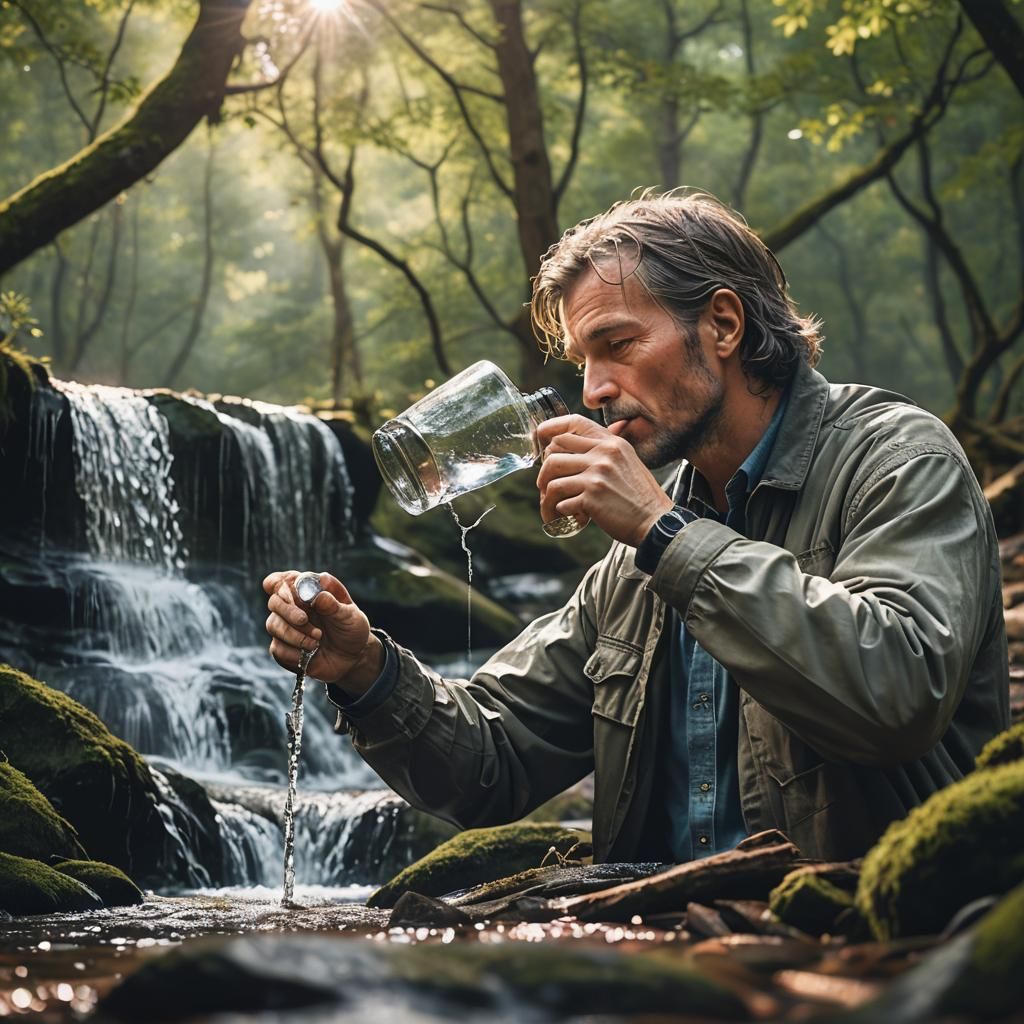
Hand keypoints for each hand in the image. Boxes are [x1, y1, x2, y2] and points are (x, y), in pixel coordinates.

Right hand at [263, 570, 382, 694]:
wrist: (353, 657)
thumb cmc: (351, 629)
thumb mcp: (349, 615)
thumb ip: (333, 604)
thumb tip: (318, 593)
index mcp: (307, 592)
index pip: (281, 580)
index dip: (277, 582)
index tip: (279, 587)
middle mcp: (293, 608)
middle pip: (274, 602)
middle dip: (288, 611)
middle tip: (304, 619)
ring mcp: (286, 628)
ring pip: (273, 625)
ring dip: (294, 634)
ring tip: (317, 640)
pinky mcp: (284, 648)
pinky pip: (277, 648)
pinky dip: (293, 652)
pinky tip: (309, 653)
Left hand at [535, 415, 673, 546]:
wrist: (656, 522)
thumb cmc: (639, 496)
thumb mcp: (626, 461)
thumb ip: (602, 452)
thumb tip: (568, 448)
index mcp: (611, 443)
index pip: (574, 423)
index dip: (551, 428)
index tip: (539, 437)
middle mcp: (604, 454)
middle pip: (553, 453)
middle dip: (544, 473)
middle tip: (547, 488)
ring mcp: (597, 475)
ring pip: (552, 481)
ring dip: (547, 499)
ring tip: (553, 508)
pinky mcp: (592, 498)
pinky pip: (561, 503)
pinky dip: (561, 513)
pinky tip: (572, 518)